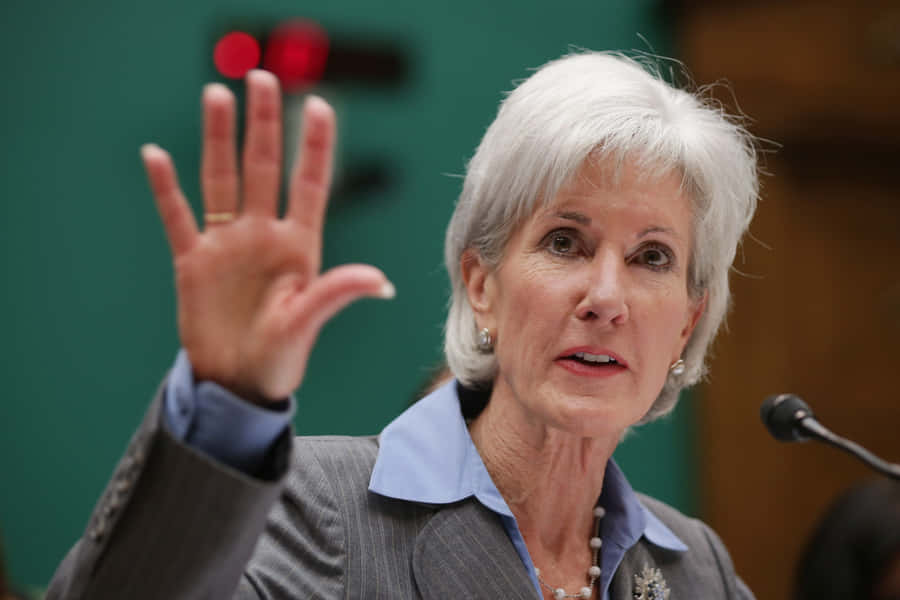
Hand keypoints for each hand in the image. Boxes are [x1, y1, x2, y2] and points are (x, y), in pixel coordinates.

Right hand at [141, 70, 393, 403]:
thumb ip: (337, 293)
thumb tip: (381, 282)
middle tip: (264, 77)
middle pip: (263, 168)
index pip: (312, 185)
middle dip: (265, 124)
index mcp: (299, 246)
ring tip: (217, 94)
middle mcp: (263, 236)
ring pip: (221, 179)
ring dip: (219, 139)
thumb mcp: (308, 322)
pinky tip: (156, 155)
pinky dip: (166, 188)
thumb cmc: (281, 355)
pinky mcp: (193, 261)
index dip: (315, 146)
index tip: (321, 105)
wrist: (237, 382)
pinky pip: (177, 217)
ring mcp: (227, 245)